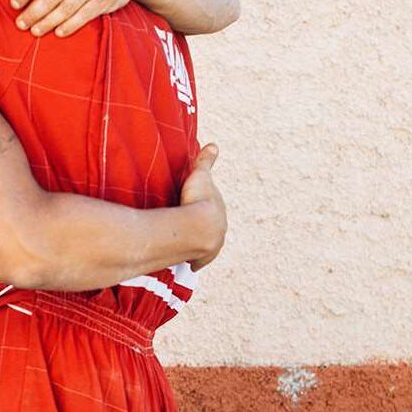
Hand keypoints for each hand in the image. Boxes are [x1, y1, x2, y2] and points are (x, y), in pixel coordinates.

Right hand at [179, 143, 226, 270]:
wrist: (198, 225)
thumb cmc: (199, 199)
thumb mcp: (200, 176)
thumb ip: (205, 161)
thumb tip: (213, 145)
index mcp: (220, 213)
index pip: (214, 212)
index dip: (206, 210)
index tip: (199, 211)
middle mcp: (220, 231)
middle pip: (213, 230)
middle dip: (205, 230)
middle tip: (194, 229)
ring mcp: (212, 246)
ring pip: (207, 247)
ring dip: (200, 248)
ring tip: (191, 248)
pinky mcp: (201, 258)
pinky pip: (198, 261)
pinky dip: (196, 262)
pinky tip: (192, 266)